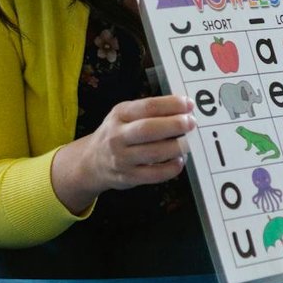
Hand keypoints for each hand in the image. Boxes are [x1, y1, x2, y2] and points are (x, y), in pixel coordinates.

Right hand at [52, 95, 195, 213]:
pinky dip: (171, 168)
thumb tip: (184, 108)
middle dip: (174, 125)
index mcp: (120, 114)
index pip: (148, 106)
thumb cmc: (117, 133)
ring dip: (176, 147)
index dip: (171, 105)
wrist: (92, 161)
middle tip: (191, 123)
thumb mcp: (124, 115)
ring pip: (153, 153)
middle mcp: (118, 136)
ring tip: (188, 144)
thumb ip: (149, 111)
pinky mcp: (128, 177)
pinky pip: (154, 175)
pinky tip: (179, 161)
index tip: (189, 105)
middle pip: (148, 129)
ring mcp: (122, 158)